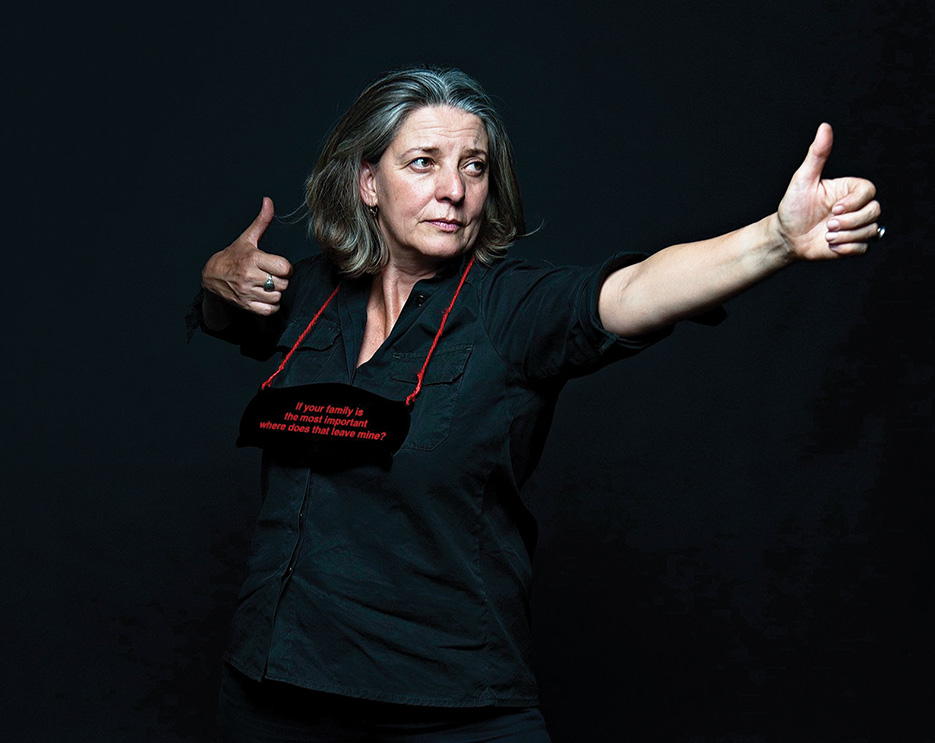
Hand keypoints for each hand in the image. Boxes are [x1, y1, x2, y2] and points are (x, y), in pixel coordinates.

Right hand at [201, 197, 292, 314]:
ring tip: (266, 286)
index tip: (278, 266)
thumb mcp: (247, 238)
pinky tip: (264, 297)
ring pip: (277, 297)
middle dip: (280, 280)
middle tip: (271, 276)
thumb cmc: (234, 256)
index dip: (285, 267)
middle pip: (283, 283)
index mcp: (253, 258)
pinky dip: (271, 306)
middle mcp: (249, 276)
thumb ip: (261, 221)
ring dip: (275, 293)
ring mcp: (247, 292)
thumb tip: (268, 201)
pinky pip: (270, 310)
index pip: (284, 267)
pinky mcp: (246, 305)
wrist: (211, 277)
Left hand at [776, 123, 880, 260]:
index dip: (855, 202)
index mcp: (848, 189)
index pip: (869, 191)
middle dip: (851, 221)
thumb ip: (817, 154)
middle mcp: (856, 206)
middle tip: (828, 225)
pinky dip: (847, 248)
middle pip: (875, 211)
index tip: (834, 209)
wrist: (786, 236)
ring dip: (847, 236)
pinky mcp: (853, 244)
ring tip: (826, 235)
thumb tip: (824, 127)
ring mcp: (856, 226)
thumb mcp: (803, 179)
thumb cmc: (793, 207)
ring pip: (871, 230)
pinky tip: (830, 245)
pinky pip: (864, 248)